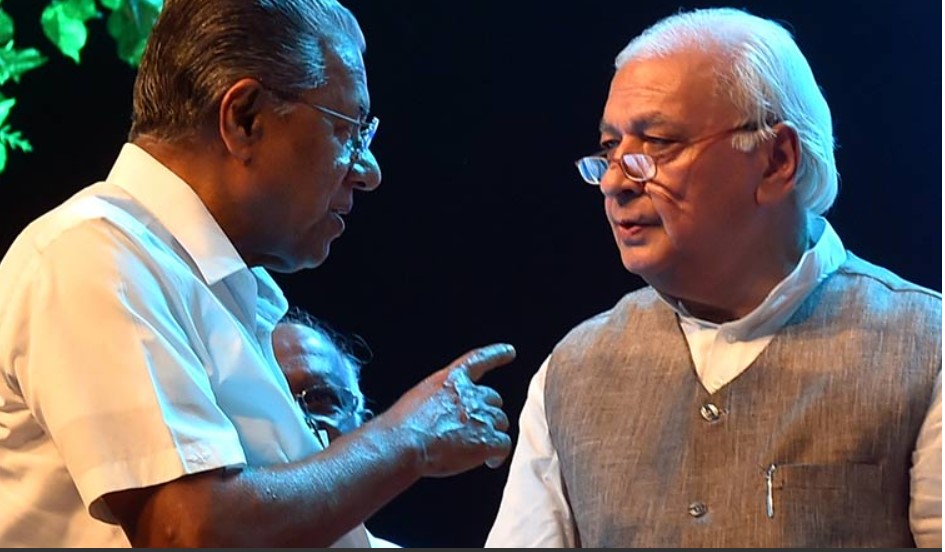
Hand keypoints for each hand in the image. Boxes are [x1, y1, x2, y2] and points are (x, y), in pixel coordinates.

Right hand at [384, 343, 515, 477]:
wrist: (404, 443)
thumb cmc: (402, 427)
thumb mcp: (418, 399)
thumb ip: (439, 400)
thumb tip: (445, 415)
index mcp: (450, 381)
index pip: (478, 360)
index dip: (496, 354)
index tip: (509, 351)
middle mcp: (470, 395)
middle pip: (493, 400)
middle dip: (486, 414)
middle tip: (473, 430)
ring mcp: (481, 417)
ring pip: (500, 423)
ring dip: (491, 434)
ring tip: (475, 449)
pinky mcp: (488, 440)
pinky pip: (504, 446)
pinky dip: (498, 455)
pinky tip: (490, 462)